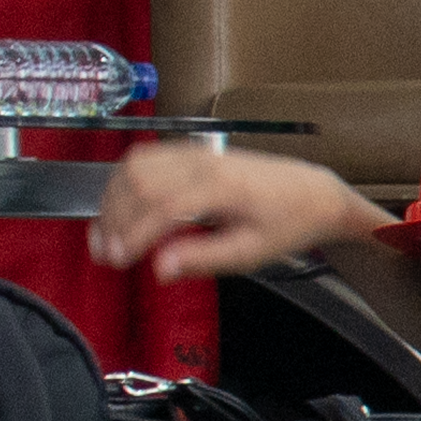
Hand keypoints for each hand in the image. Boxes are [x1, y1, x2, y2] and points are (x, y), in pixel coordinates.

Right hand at [90, 138, 378, 282]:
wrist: (313, 194)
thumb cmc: (286, 225)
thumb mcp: (251, 252)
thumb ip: (203, 259)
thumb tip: (160, 269)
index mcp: (222, 186)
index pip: (163, 206)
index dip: (133, 234)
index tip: (118, 260)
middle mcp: (204, 162)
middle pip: (139, 182)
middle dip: (115, 219)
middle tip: (107, 254)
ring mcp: (195, 152)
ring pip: (134, 166)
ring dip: (113, 200)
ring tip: (108, 236)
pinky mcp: (190, 151)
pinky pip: (143, 159)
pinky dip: (122, 183)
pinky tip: (120, 209)